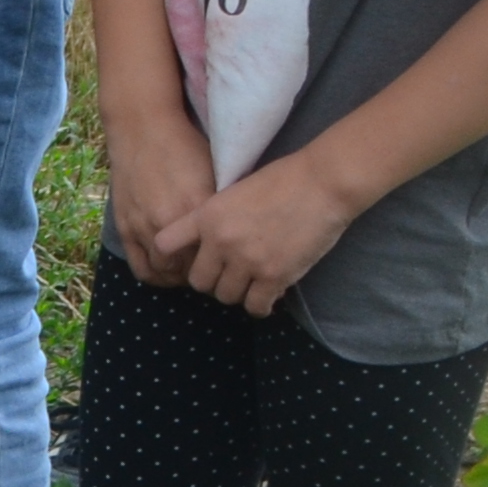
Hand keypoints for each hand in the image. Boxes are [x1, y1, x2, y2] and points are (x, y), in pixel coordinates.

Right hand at [99, 104, 215, 285]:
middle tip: (214, 272)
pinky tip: (166, 271)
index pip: (217, 256)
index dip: (226, 266)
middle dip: (204, 276)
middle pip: (192, 270)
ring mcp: (144, 228)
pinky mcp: (125, 228)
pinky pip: (140, 267)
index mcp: (198, 210)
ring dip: (179, 279)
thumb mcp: (214, 174)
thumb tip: (241, 231)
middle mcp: (170, 224)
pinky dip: (155, 276)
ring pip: (165, 274)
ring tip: (189, 273)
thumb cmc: (184, 146)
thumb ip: (223, 208)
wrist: (142, 128)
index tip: (231, 265)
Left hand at [152, 153, 361, 318]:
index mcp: (206, 216)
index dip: (174, 257)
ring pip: (227, 297)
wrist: (322, 183)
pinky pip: (255, 307)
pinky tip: (268, 295)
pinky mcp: (274, 276)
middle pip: (199, 282)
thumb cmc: (282, 180)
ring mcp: (247, 261)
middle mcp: (220, 241)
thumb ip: (216, 217)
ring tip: (251, 283)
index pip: (165, 244)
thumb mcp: (234, 191)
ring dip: (238, 292)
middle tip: (229, 275)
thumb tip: (206, 243)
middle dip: (213, 281)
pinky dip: (260, 305)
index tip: (188, 259)